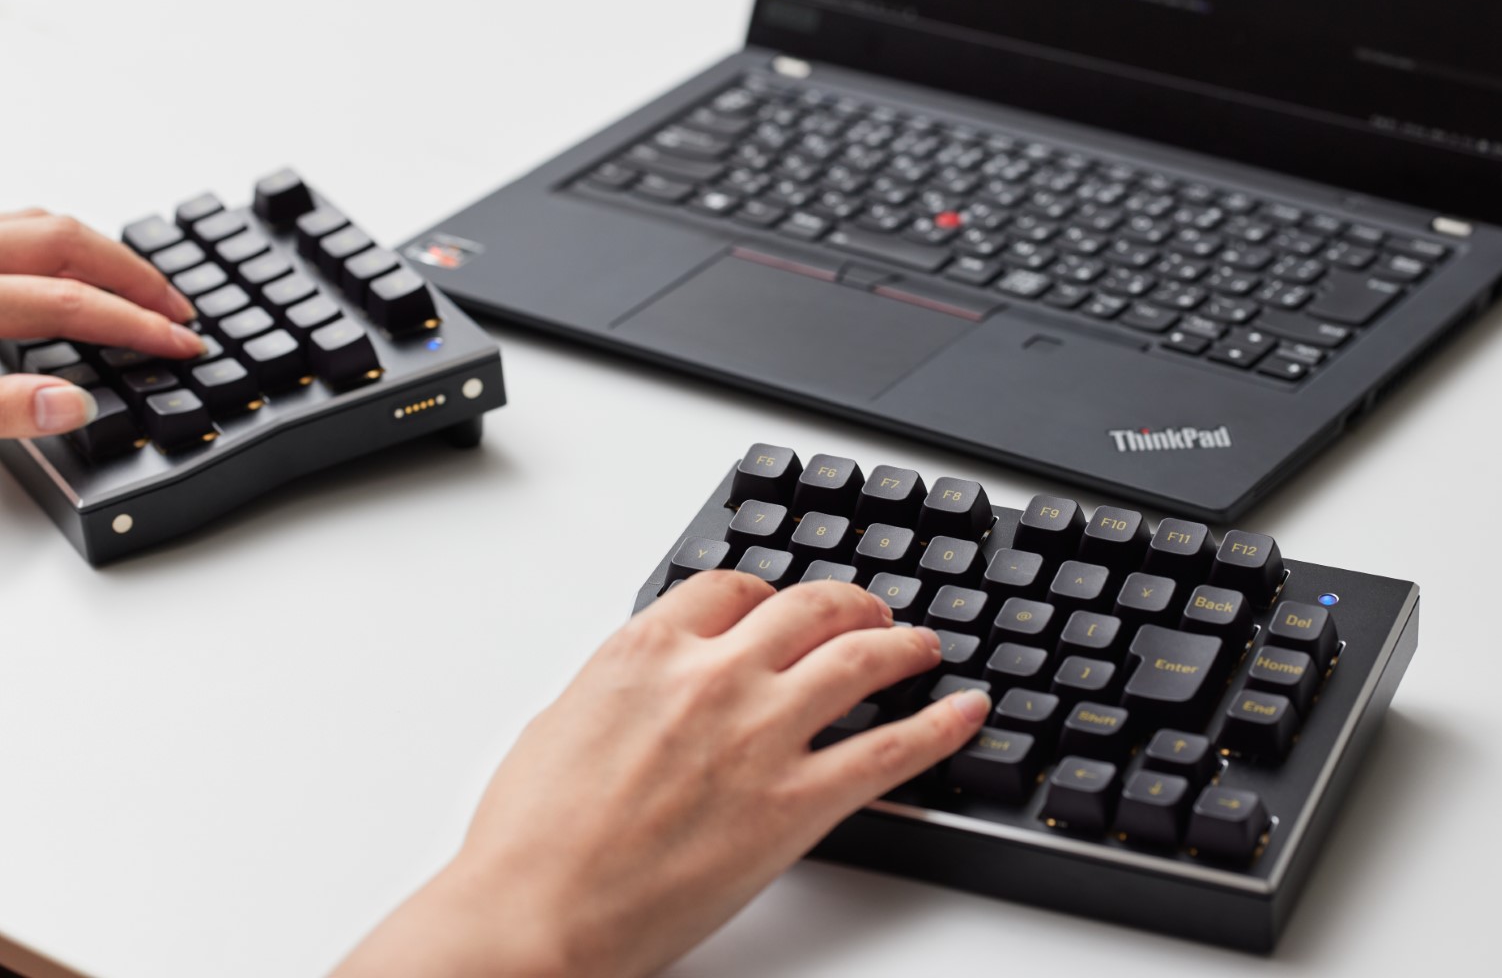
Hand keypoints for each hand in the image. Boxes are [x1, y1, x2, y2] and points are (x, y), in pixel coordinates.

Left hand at [0, 209, 202, 437]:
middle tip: (177, 309)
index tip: (182, 344)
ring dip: (98, 253)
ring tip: (137, 285)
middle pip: (65, 242)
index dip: (135, 325)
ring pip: (38, 223)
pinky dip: (55, 244)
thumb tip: (74, 406)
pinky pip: (13, 226)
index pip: (69, 303)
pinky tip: (67, 270)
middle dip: (134, 276)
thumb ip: (1, 408)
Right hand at [332, 573, 992, 977]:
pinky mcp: (798, 803)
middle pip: (808, 608)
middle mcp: (714, 676)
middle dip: (847, 603)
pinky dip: (941, 724)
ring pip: (859, 659)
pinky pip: (892, 750)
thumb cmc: (530, 838)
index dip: (765, 596)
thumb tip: (649, 685)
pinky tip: (967, 712)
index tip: (778, 606)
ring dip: (900, 644)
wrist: (537, 914)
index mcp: (648, 650)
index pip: (732, 590)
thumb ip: (623, 688)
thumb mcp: (561, 723)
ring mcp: (762, 735)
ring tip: (921, 646)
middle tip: (868, 610)